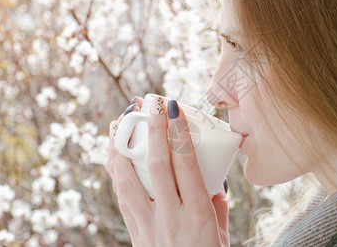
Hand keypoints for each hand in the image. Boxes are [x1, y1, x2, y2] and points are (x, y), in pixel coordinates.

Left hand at [105, 96, 229, 246]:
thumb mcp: (222, 233)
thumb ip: (217, 203)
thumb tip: (213, 177)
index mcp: (199, 214)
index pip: (186, 164)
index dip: (178, 132)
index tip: (172, 107)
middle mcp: (171, 217)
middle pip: (157, 165)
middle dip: (151, 129)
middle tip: (148, 103)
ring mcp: (148, 226)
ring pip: (127, 180)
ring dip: (121, 146)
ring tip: (118, 122)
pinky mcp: (135, 233)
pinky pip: (121, 196)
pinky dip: (116, 171)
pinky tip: (114, 153)